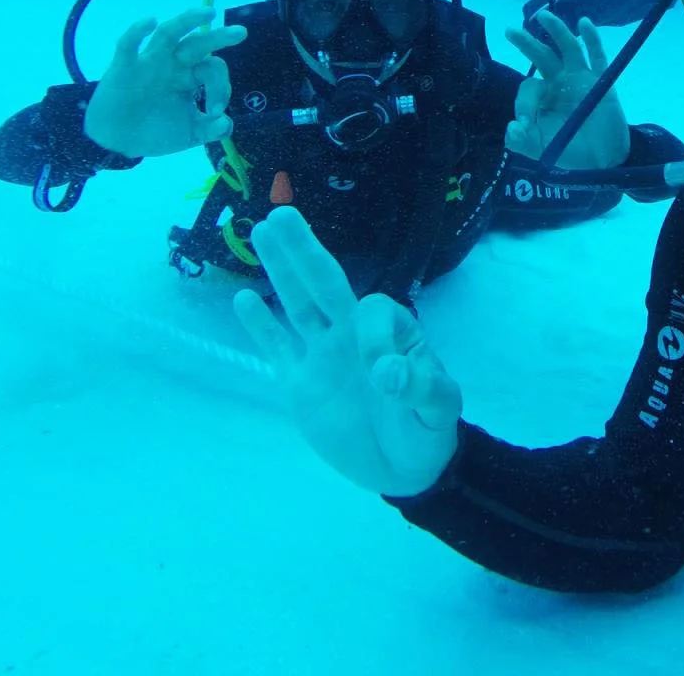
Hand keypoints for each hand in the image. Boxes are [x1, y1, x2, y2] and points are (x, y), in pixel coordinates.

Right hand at [83, 7, 246, 157]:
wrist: (117, 142)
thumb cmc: (155, 131)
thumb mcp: (189, 134)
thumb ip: (210, 130)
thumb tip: (227, 124)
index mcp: (191, 77)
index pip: (213, 70)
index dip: (221, 88)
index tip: (216, 112)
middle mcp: (174, 64)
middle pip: (199, 44)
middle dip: (219, 37)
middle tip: (241, 33)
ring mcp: (149, 62)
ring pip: (169, 34)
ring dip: (188, 21)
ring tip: (208, 11)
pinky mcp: (123, 66)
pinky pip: (128, 44)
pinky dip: (137, 31)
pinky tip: (150, 21)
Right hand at [233, 206, 462, 497]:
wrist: (405, 468)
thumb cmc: (427, 430)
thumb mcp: (439, 410)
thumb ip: (423, 388)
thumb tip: (387, 374)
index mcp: (392, 331)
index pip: (373, 313)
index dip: (376, 337)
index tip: (385, 380)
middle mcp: (352, 334)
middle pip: (325, 284)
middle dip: (305, 251)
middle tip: (282, 214)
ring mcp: (323, 356)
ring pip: (298, 305)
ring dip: (281, 270)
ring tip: (262, 231)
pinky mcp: (300, 383)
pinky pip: (277, 349)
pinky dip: (261, 326)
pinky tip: (244, 298)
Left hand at [502, 10, 629, 169]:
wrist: (605, 158)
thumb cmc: (571, 151)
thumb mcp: (542, 149)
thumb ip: (523, 141)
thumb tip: (512, 128)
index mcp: (543, 98)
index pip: (529, 88)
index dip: (524, 102)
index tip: (524, 123)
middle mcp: (559, 82)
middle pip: (542, 56)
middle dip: (526, 43)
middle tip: (510, 31)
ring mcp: (581, 78)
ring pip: (567, 48)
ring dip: (556, 31)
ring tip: (543, 16)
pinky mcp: (602, 80)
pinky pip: (597, 55)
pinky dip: (592, 38)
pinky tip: (584, 23)